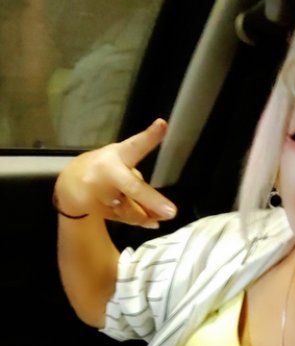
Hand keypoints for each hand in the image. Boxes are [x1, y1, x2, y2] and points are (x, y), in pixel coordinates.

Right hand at [54, 119, 176, 227]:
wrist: (71, 186)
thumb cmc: (105, 170)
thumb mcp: (122, 162)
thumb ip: (140, 181)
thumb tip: (161, 211)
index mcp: (118, 155)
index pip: (135, 145)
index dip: (149, 137)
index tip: (162, 125)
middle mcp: (108, 174)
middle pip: (131, 187)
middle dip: (151, 200)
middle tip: (172, 212)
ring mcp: (101, 194)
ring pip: (130, 210)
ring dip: (148, 215)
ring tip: (164, 215)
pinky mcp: (98, 211)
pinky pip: (126, 219)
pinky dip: (140, 221)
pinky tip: (150, 220)